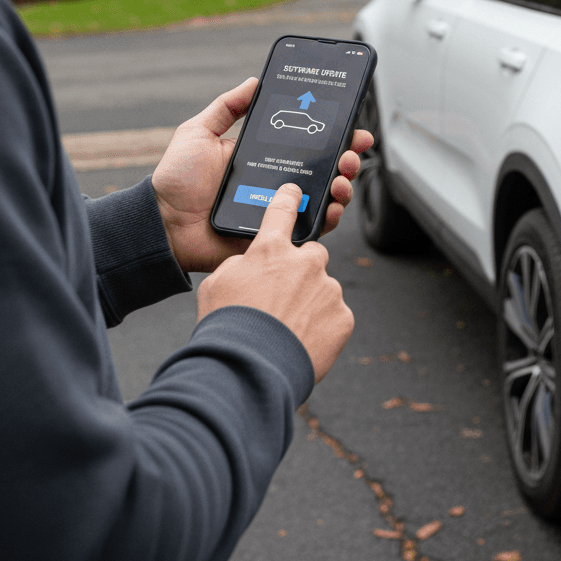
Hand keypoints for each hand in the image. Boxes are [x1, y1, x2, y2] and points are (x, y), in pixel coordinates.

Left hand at [152, 78, 373, 272]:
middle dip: (348, 159)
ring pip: (326, 199)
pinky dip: (328, 218)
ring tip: (342, 178)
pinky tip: (332, 206)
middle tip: (351, 153)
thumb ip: (226, 106)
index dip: (334, 135)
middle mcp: (278, 183)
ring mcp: (280, 211)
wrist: (165, 223)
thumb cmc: (177, 180)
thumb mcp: (199, 132)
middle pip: (326, 170)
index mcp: (265, 157)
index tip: (353, 125)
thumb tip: (254, 81)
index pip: (308, 144)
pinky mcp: (277, 236)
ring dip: (343, 187)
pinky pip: (311, 229)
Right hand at [197, 184, 352, 381]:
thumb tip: (252, 265)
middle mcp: (304, 262)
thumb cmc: (227, 326)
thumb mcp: (217, 285)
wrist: (250, 369)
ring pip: (323, 288)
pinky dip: (322, 326)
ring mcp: (328, 289)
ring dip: (310, 302)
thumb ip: (239, 265)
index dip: (288, 199)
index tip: (294, 191)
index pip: (282, 212)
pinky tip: (301, 341)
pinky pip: (335, 315)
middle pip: (311, 255)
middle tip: (282, 298)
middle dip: (301, 271)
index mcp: (270, 250)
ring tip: (287, 328)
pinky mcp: (343, 317)